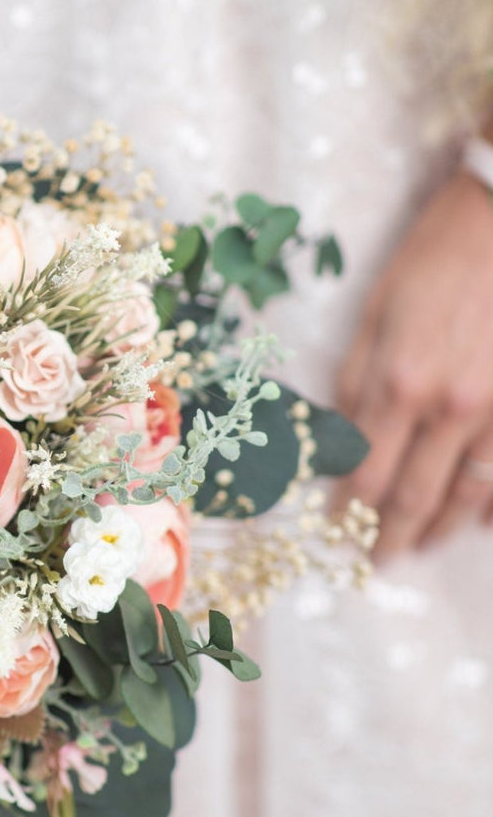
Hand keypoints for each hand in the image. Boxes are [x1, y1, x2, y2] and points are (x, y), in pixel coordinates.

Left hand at [336, 170, 492, 559]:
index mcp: (399, 382)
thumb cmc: (434, 257)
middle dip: (392, 536)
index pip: (365, 472)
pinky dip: (492, 505)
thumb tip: (338, 439)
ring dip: (442, 528)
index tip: (339, 530)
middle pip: (415, 496)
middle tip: (377, 559)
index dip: (350, 511)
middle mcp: (451, 408)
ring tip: (423, 545)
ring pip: (469, 495)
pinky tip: (478, 520)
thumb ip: (355, 380)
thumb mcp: (375, 311)